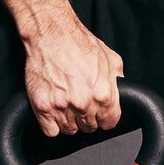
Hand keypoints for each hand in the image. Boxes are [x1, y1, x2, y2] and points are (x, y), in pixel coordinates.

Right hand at [22, 20, 123, 136]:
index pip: (109, 124)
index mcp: (103, 94)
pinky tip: (54, 110)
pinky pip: (50, 131)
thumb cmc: (78, 42)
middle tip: (80, 103)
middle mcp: (83, 103)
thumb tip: (120, 93)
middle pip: (89, 128)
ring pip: (69, 131)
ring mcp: (61, 106)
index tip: (99, 114)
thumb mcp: (110, 58)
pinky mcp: (42, 107)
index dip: (104, 118)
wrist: (51, 33)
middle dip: (86, 118)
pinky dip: (51, 124)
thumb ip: (117, 80)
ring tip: (66, 103)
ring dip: (69, 121)